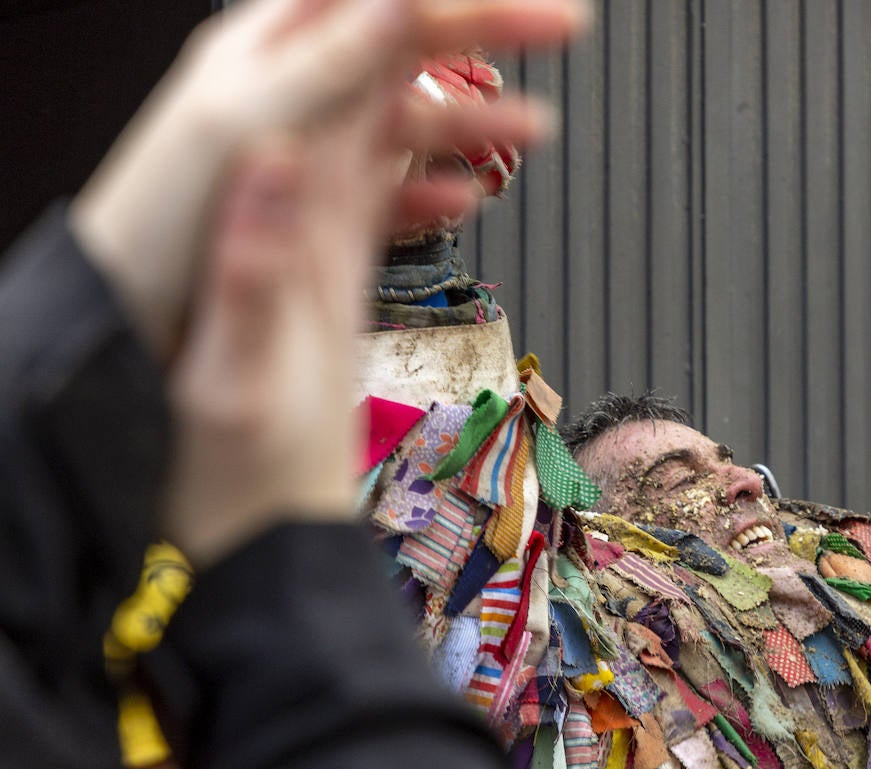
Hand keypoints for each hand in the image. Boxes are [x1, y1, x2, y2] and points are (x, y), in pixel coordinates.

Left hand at [161, 5, 568, 566]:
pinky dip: (436, 178)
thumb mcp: (234, 372)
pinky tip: (473, 191)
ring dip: (468, 108)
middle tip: (560, 23)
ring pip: (389, 117)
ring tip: (539, 122)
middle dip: (471, 31)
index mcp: (247, 192)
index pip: (347, 51)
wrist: (219, 513)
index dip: (431, 14)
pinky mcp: (324, 254)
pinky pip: (383, 185)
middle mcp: (273, 179)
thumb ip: (260, 256)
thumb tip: (290, 147)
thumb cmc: (207, 450)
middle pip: (377, 60)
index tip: (513, 8)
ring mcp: (301, 213)